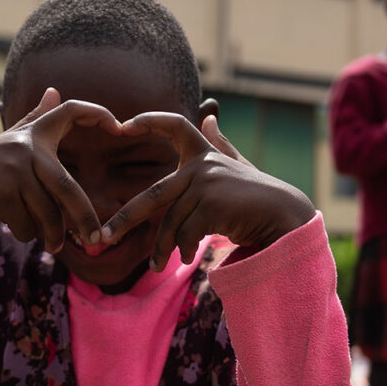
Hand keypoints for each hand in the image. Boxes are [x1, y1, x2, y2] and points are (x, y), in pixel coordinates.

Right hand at [0, 88, 119, 251]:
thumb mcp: (15, 137)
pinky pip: (28, 226)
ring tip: (54, 244)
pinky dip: (29, 235)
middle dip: (84, 219)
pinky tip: (22, 229)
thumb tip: (54, 91)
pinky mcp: (1, 195)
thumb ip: (37, 117)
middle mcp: (28, 149)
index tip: (119, 128)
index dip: (97, 112)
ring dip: (52, 236)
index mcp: (38, 133)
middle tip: (96, 239)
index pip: (71, 110)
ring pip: (47, 214)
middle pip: (67, 188)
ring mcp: (14, 172)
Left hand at [99, 112, 315, 270]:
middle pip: (153, 195)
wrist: (284, 216)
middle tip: (102, 238)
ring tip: (158, 266)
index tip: (123, 125)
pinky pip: (186, 233)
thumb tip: (209, 119)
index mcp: (203, 154)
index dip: (149, 120)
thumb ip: (220, 145)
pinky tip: (186, 259)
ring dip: (164, 248)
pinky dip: (183, 249)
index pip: (174, 125)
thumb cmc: (257, 195)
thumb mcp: (237, 167)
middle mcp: (202, 165)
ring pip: (171, 222)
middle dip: (125, 219)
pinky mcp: (212, 204)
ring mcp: (206, 183)